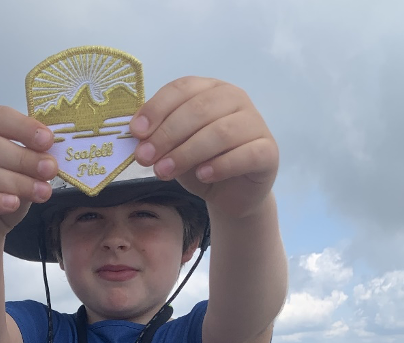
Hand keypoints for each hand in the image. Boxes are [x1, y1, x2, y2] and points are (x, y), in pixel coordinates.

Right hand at [0, 106, 57, 256]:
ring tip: (42, 192)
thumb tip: (51, 155)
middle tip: (50, 169)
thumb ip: (32, 160)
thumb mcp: (22, 173)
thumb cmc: (2, 194)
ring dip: (16, 182)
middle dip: (23, 157)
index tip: (48, 140)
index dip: (22, 126)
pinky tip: (14, 203)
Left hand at [130, 77, 278, 218]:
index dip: (157, 108)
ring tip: (164, 172)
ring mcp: (255, 123)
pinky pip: (246, 154)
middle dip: (167, 134)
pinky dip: (221, 165)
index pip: (182, 88)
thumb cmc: (199, 162)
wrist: (230, 193)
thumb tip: (136, 135)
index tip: (136, 132)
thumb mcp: (173, 146)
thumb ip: (158, 136)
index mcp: (210, 89)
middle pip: (199, 109)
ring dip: (187, 153)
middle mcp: (235, 99)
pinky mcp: (268, 151)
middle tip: (145, 158)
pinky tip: (203, 175)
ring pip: (221, 132)